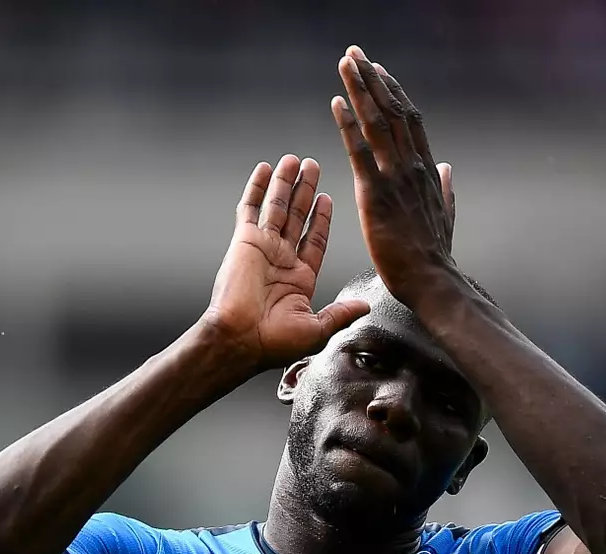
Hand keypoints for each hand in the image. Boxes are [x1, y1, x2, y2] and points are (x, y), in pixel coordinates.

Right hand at [202, 155, 370, 370]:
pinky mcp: (244, 241)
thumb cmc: (275, 342)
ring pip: (277, 207)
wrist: (240, 339)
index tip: (327, 198)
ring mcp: (262, 248)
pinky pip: (250, 209)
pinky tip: (264, 169)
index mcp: (300, 278)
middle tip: (312, 166)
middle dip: (305, 191)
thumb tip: (364, 308)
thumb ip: (341, 313)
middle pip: (297, 216)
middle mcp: (281, 259)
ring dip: (286, 183)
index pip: (314, 239)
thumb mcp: (318, 329)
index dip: (321, 218)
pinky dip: (256, 188)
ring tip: (294, 160)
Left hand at [332, 47, 456, 303]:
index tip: (381, 72)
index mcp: (427, 171)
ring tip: (346, 63)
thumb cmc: (435, 256)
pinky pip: (360, 151)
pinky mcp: (376, 194)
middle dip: (373, 79)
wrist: (432, 280)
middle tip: (356, 53)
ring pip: (378, 122)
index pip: (411, 121)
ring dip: (360, 89)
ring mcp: (395, 177)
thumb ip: (447, 189)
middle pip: (393, 111)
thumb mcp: (446, 215)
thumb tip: (448, 167)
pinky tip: (337, 102)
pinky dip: (348, 124)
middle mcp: (413, 166)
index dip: (395, 93)